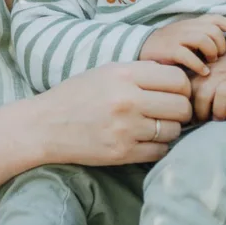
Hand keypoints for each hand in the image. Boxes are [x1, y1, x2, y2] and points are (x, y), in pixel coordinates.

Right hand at [36, 61, 192, 166]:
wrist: (43, 126)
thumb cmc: (75, 96)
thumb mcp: (105, 72)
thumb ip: (140, 72)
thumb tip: (178, 77)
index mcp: (123, 74)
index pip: (177, 79)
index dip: (182, 87)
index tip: (173, 93)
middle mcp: (127, 100)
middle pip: (181, 106)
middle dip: (180, 110)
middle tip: (167, 113)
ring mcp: (126, 128)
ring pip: (173, 130)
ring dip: (168, 130)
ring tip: (151, 127)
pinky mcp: (122, 152)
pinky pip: (159, 151)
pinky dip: (156, 147)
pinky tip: (141, 141)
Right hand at [139, 15, 225, 76]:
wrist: (141, 47)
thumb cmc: (168, 46)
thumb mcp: (186, 36)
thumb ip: (203, 36)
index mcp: (191, 23)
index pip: (216, 18)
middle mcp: (185, 27)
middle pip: (213, 31)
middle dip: (221, 45)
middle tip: (217, 57)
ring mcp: (177, 38)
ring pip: (204, 40)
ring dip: (212, 53)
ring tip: (210, 63)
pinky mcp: (169, 50)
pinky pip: (189, 55)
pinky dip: (199, 65)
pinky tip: (203, 72)